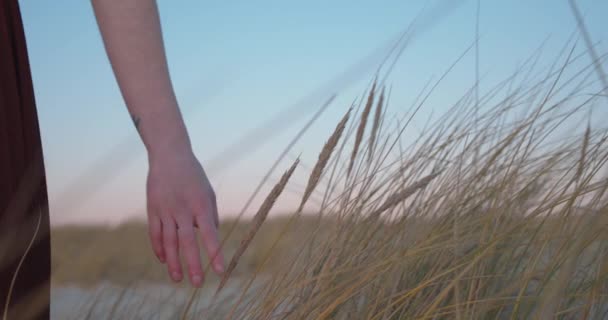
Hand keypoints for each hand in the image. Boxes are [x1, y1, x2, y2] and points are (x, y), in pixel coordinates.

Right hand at [146, 148, 223, 286]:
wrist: (169, 155)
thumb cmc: (194, 176)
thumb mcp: (208, 193)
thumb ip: (210, 216)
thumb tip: (211, 238)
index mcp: (201, 205)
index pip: (210, 234)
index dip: (215, 254)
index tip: (220, 271)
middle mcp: (182, 209)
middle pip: (187, 242)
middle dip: (193, 264)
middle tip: (197, 283)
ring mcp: (165, 210)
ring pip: (168, 241)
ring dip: (173, 262)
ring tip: (178, 279)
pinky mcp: (152, 209)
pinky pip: (155, 233)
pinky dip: (159, 248)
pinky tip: (164, 260)